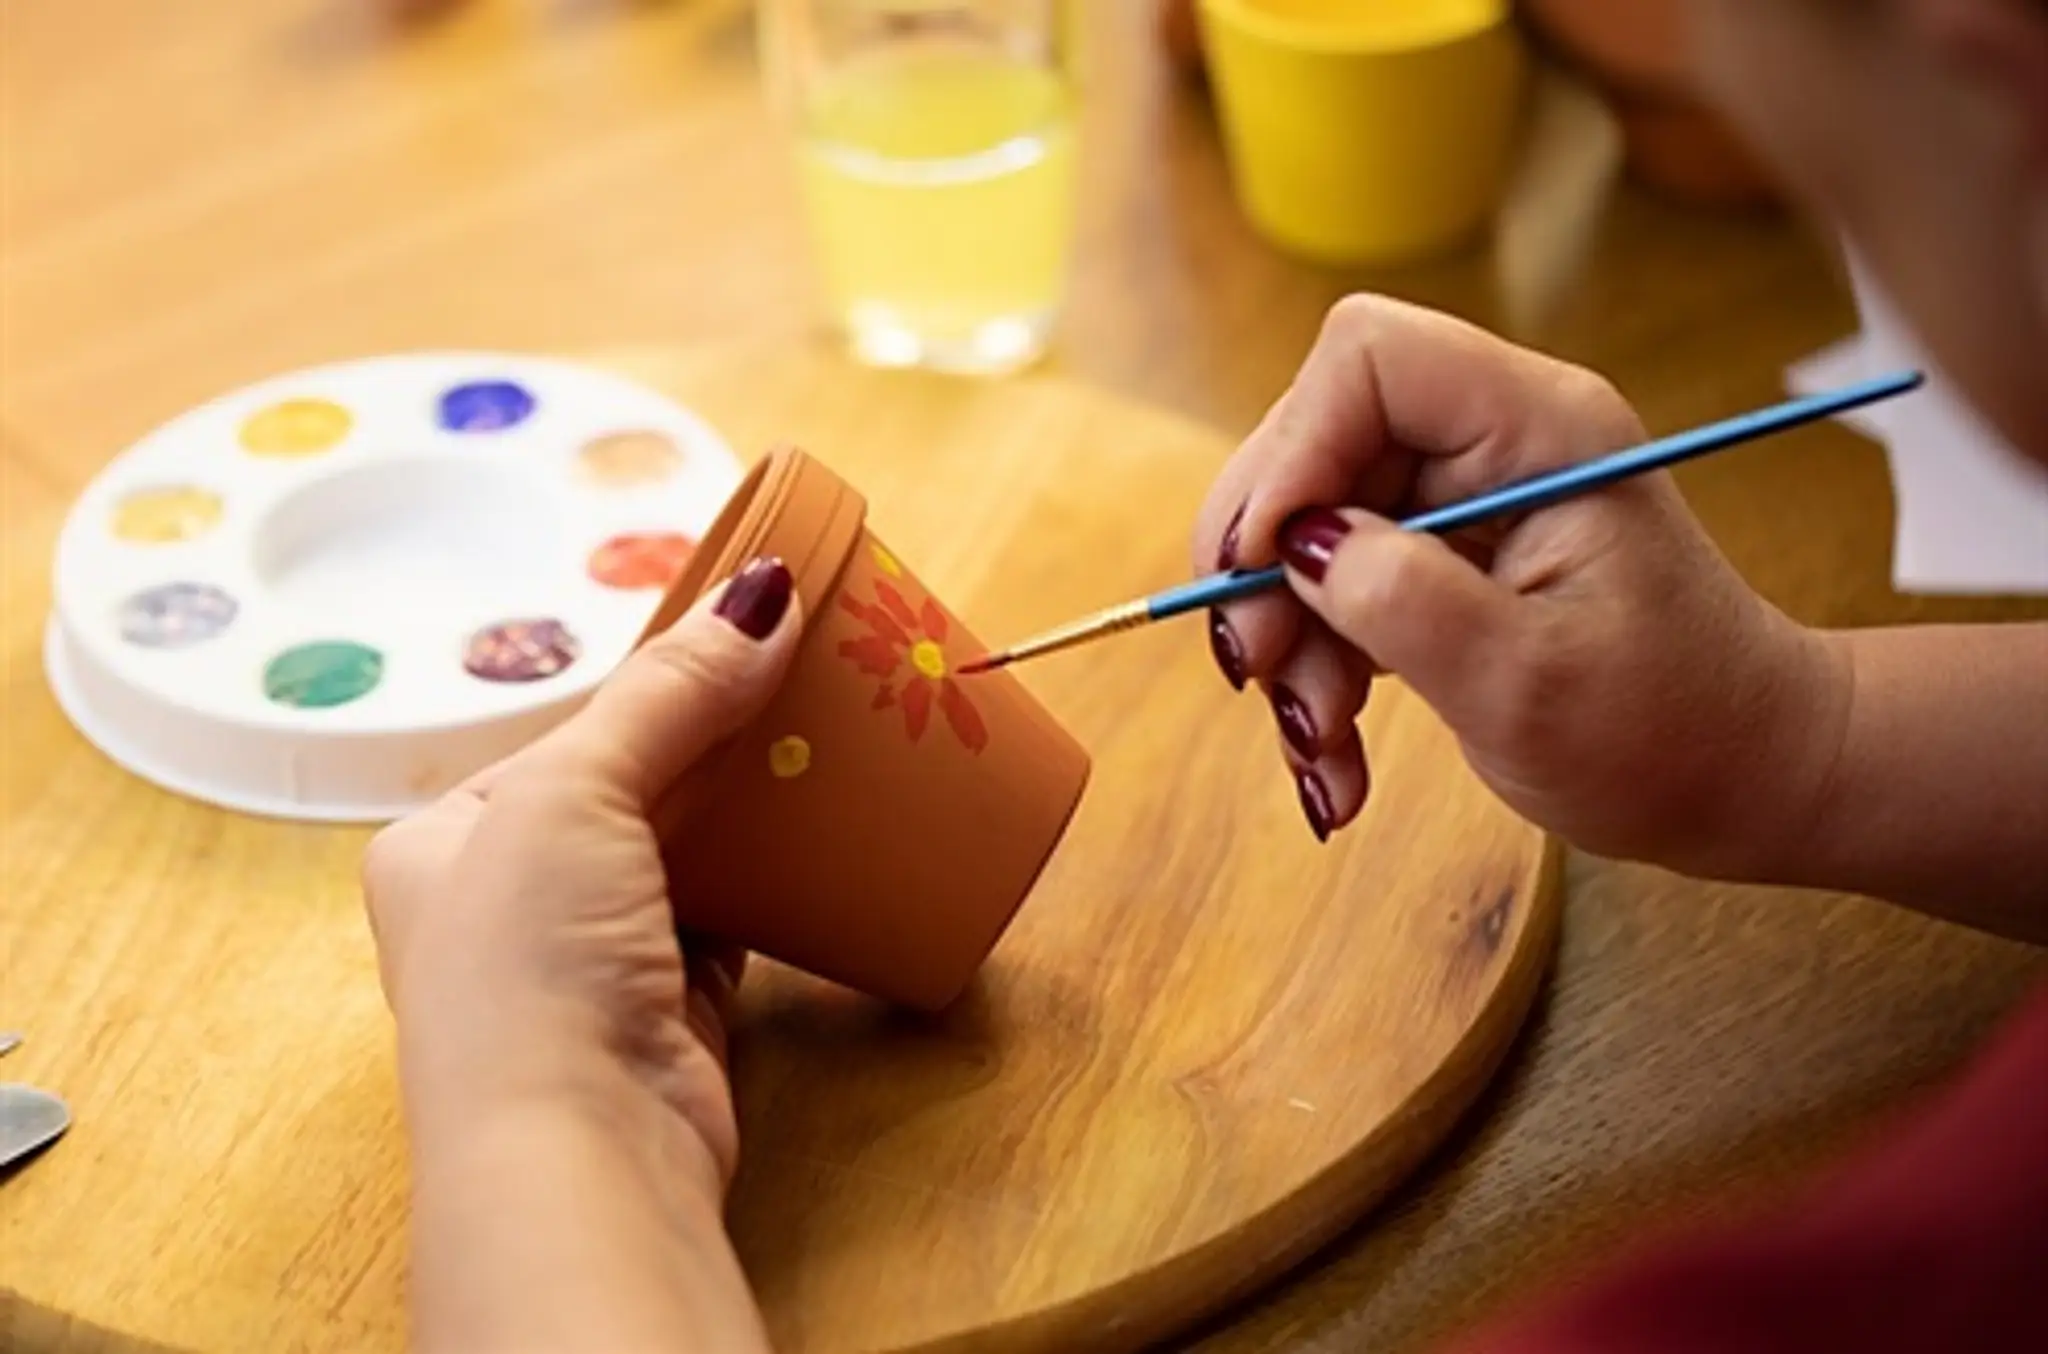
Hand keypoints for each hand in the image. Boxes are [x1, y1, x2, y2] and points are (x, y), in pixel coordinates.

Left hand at [363, 555, 800, 1201]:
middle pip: (630, 791)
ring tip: (825, 740)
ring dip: (749, 809)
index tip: (741, 639)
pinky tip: (823, 835)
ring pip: (685, 855)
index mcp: (441, 843)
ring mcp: (590, 962)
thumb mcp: (577, 792)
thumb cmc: (530, 961)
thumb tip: (763, 589)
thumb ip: (670, 692)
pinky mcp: (670, 1009)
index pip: (562, 737)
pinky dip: (775, 879)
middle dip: (711, 743)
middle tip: (800, 678)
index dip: (650, 688)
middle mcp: (507, 903)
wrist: (580, 1148)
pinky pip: (732, 918)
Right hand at [1192, 296, 1844, 875]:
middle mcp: (1493, 443)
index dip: (1293, 449)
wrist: (1745, 784)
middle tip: (1259, 675)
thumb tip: (1292, 547)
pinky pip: (1336, 592)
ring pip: (1309, 532)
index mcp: (1539, 428)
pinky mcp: (1441, 563)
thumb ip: (1402, 601)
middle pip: (1315, 446)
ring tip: (1321, 753)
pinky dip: (1317, 675)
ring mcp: (1464, 502)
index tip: (1260, 564)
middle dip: (1268, 566)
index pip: (1368, 361)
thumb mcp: (1526, 683)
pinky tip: (1336, 761)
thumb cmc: (1672, 733)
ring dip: (1290, 645)